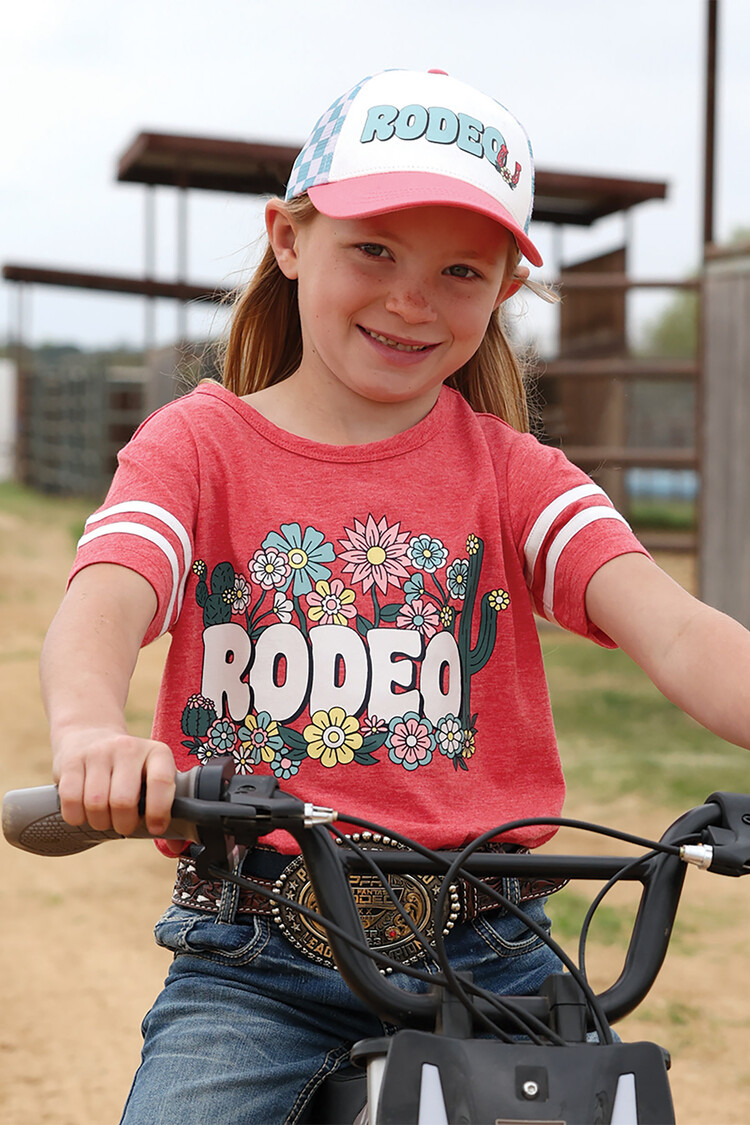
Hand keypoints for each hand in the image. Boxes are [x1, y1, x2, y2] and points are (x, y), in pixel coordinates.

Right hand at [53, 728, 175, 836]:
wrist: (91, 734)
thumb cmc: (129, 769)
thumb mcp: (152, 778)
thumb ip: (167, 811)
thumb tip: (176, 849)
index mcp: (157, 753)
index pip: (161, 782)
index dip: (159, 811)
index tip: (155, 828)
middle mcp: (128, 748)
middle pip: (123, 801)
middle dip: (123, 824)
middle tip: (124, 824)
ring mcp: (98, 753)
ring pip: (95, 804)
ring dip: (99, 822)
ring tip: (104, 818)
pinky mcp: (71, 761)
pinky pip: (70, 800)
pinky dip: (76, 817)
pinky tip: (83, 813)